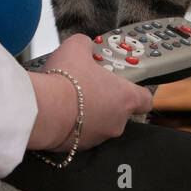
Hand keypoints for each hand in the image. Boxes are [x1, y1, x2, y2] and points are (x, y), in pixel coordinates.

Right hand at [29, 34, 154, 152]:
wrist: (45, 109)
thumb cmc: (66, 81)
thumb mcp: (76, 47)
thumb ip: (86, 44)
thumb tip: (84, 44)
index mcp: (125, 98)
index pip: (145, 99)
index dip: (137, 90)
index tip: (127, 82)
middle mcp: (117, 121)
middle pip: (119, 110)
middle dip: (105, 97)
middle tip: (89, 84)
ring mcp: (99, 136)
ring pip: (99, 122)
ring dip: (88, 111)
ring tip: (70, 96)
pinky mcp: (79, 146)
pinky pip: (80, 133)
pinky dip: (73, 123)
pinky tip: (60, 109)